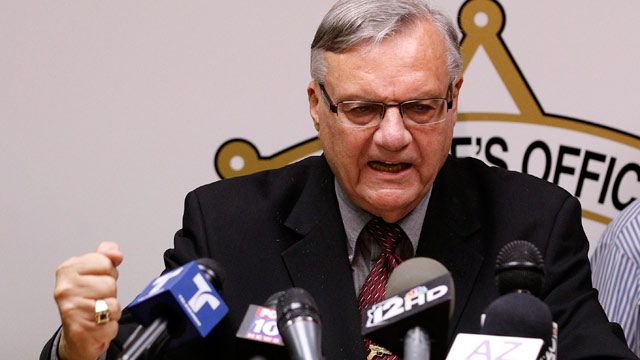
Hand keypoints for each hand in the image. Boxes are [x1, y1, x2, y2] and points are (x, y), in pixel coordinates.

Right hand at [54, 242, 123, 359]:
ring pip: (112, 302)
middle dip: (110, 292)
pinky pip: (112, 321)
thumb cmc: (86, 302)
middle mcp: (65, 289)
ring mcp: (71, 309)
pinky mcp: (80, 328)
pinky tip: (98, 324)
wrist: (77, 336)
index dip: (108, 272)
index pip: (104, 262)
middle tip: (97, 298)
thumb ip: (105, 257)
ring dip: (111, 309)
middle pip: (110, 283)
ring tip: (98, 311)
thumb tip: (115, 252)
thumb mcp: (94, 273)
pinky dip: (110, 325)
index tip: (97, 280)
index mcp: (67, 270)